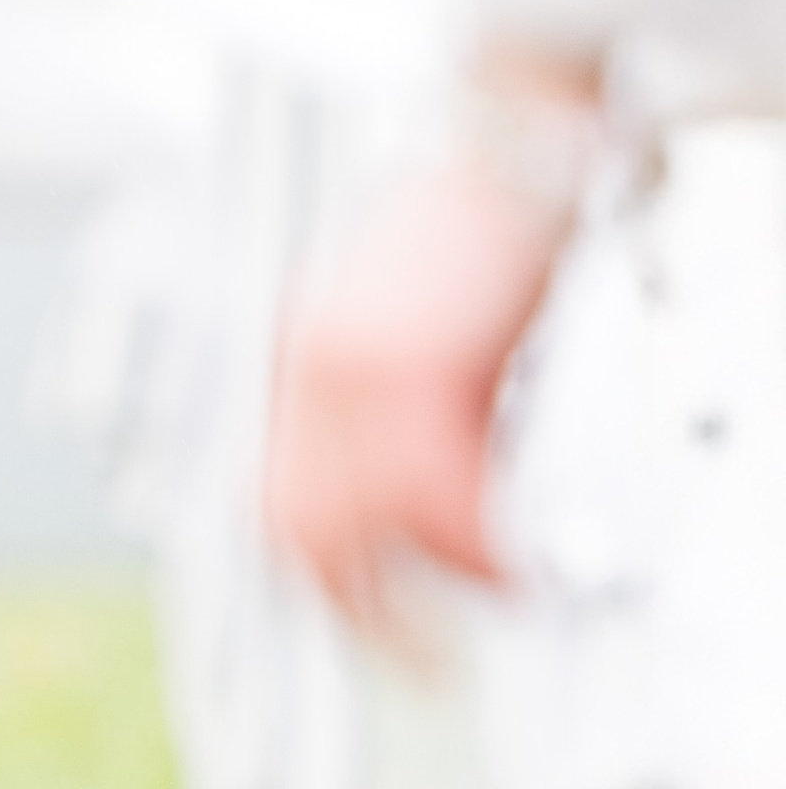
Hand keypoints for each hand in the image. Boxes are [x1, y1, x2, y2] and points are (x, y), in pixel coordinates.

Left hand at [266, 72, 596, 642]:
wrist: (509, 135)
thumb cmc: (480, 225)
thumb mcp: (415, 326)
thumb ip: (398, 405)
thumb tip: (434, 489)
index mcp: (302, 358)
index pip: (272, 493)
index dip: (311, 570)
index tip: (360, 615)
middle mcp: (302, 368)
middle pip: (287, 528)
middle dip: (354, 607)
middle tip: (421, 653)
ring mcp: (337, 369)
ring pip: (351, 527)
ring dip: (430, 576)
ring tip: (496, 590)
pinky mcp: (396, 368)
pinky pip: (429, 497)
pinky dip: (475, 539)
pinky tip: (517, 549)